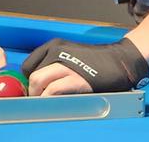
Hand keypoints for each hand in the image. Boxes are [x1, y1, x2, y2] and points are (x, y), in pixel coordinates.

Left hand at [22, 38, 148, 94]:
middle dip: (32, 90)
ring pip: (38, 80)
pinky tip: (53, 103)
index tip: (33, 90)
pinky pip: (53, 89)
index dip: (29, 80)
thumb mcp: (69, 54)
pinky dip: (48, 98)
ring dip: (38, 95)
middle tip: (37, 100)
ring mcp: (66, 65)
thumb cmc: (95, 61)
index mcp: (54, 46)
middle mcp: (57, 52)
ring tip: (44, 103)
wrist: (120, 60)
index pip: (28, 65)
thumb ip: (54, 63)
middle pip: (32, 74)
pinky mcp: (77, 79)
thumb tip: (39, 81)